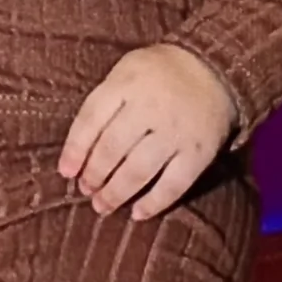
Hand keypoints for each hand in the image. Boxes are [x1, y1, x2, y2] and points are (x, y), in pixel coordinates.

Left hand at [59, 45, 237, 221]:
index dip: (75, 150)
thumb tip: (79, 149)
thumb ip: (104, 101)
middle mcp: (150, 106)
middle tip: (86, 190)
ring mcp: (176, 130)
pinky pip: (174, 184)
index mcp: (126, 83)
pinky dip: (154, 202)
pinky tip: (138, 213)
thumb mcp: (126, 71)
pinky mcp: (199, 151)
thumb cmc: (158, 73)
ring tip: (102, 205)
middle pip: (112, 148)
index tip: (66, 172)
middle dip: (94, 175)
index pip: (91, 119)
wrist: (215, 67)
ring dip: (116, 193)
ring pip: (138, 170)